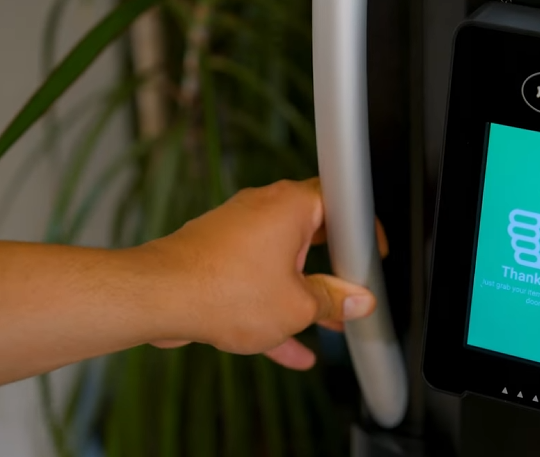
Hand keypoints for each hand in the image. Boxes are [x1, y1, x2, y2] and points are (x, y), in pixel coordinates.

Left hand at [141, 178, 388, 369]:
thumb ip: (333, 302)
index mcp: (291, 206)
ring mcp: (236, 231)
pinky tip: (287, 348)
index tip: (370, 257)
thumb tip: (356, 301)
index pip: (341, 204)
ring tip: (322, 324)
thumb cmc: (222, 290)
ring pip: (282, 262)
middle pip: (312, 235)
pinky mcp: (216, 254)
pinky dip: (271, 304)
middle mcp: (263, 209)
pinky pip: (254, 278)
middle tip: (347, 293)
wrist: (157, 298)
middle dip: (332, 269)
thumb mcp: (296, 306)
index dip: (362, 232)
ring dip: (302, 292)